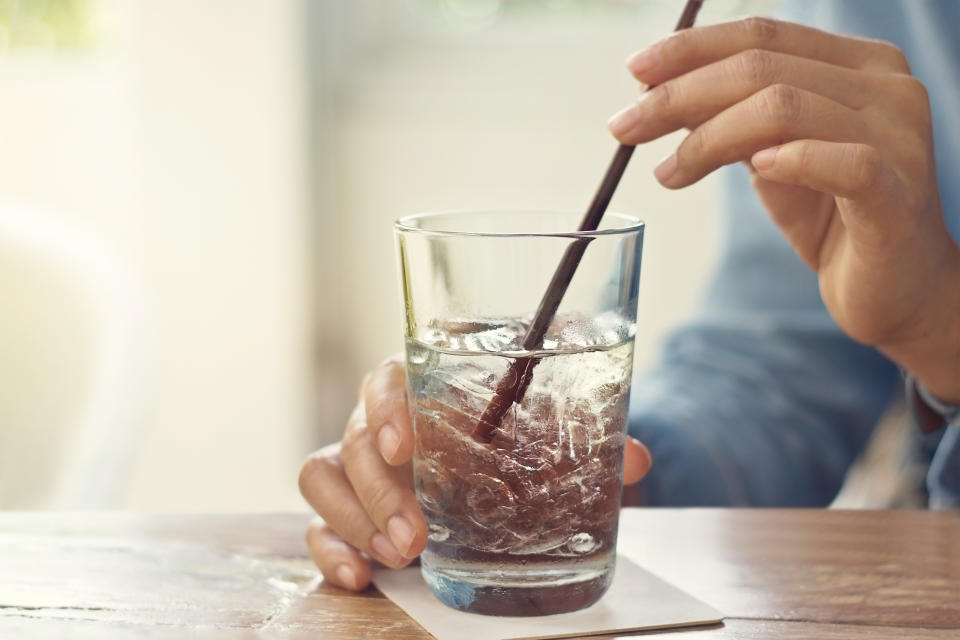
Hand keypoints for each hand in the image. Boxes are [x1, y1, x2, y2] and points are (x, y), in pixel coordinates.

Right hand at [299, 355, 653, 590]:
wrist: (493, 462)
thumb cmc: (512, 437)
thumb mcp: (550, 435)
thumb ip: (586, 439)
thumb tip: (635, 456)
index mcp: (422, 385)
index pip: (387, 376)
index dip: (388, 405)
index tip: (405, 444)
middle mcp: (381, 420)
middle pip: (353, 436)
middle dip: (379, 489)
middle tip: (417, 534)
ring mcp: (359, 464)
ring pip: (322, 474)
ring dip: (355, 518)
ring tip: (399, 558)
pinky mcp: (347, 506)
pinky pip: (317, 521)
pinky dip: (330, 548)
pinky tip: (358, 576)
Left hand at [608, 17, 959, 401]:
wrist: (896, 289)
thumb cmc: (833, 219)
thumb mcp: (771, 159)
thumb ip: (731, 122)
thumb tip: (657, 96)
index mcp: (857, 66)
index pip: (763, 36)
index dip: (692, 49)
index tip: (634, 71)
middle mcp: (886, 88)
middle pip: (761, 68)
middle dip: (678, 95)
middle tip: (623, 126)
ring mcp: (899, 137)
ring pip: (785, 108)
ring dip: (707, 139)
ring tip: (668, 172)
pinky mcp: (898, 195)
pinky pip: (845, 163)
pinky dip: (792, 161)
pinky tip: (755, 169)